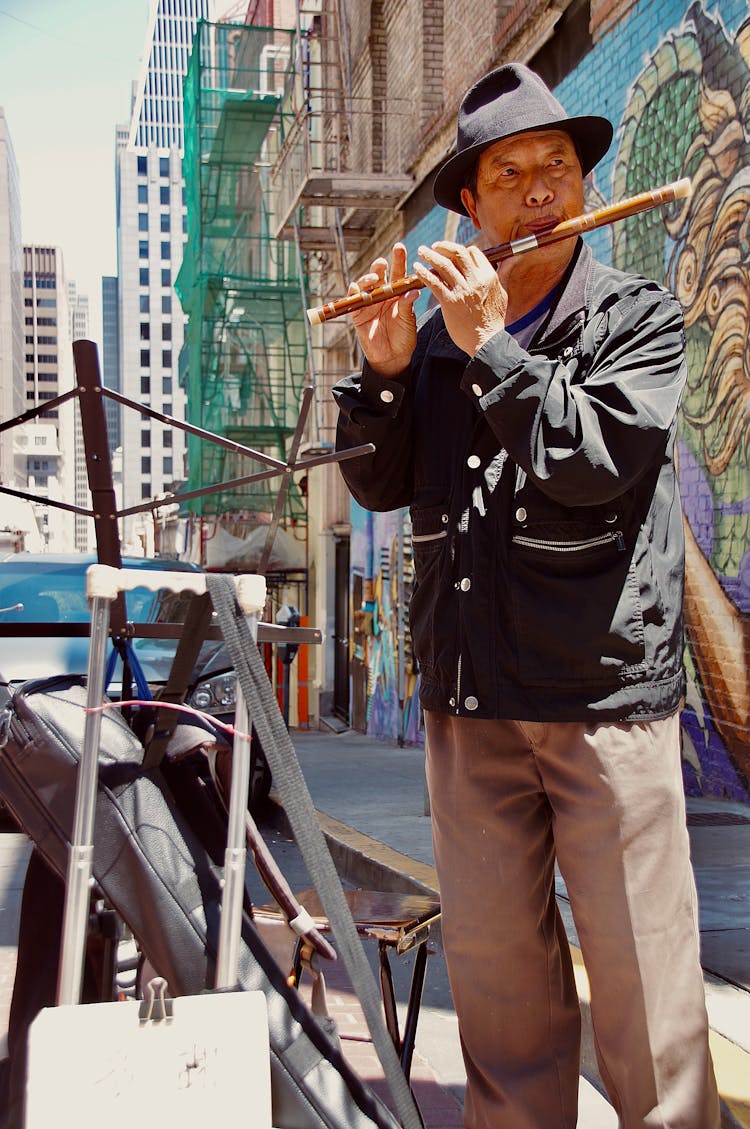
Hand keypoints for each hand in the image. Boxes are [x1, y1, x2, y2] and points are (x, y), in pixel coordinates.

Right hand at [349, 244, 418, 376]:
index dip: (398, 259)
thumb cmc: (404, 337)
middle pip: (379, 275)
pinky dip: (354, 292)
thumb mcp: (408, 321)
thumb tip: (413, 291)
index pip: (398, 272)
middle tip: (382, 263)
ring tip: (374, 278)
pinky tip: (357, 287)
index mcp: (397, 293)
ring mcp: (369, 303)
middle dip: (379, 266)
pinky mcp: (358, 313)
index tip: (400, 247)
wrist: (392, 357)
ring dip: (368, 278)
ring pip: (365, 284)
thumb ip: (408, 306)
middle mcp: (382, 295)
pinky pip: (353, 299)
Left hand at [413, 241, 507, 355]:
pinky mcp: (450, 302)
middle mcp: (476, 280)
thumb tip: (513, 258)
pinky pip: (434, 282)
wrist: (486, 341)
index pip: (473, 253)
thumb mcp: (503, 293)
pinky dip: (424, 273)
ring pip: (444, 265)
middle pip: (458, 253)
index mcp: (488, 276)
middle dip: (443, 246)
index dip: (461, 250)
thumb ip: (504, 273)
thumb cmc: (494, 320)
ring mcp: (462, 290)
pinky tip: (417, 269)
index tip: (451, 252)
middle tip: (433, 246)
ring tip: (421, 251)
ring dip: (430, 255)